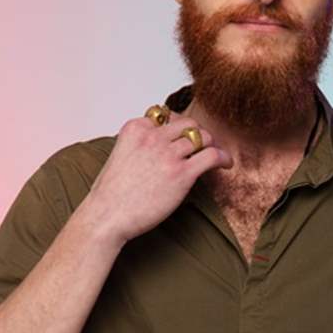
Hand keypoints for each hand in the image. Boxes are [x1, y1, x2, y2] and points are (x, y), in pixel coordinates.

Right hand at [85, 111, 232, 244]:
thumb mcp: (120, 154)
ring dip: (211, 145)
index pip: (165, 116)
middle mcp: (152, 136)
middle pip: (187, 124)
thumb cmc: (111, 193)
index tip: (181, 137)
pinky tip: (226, 164)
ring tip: (215, 155)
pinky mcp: (181, 173)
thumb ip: (140, 143)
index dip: (176, 127)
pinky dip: (223, 158)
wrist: (106, 216)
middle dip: (197, 132)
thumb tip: (161, 145)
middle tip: (202, 144)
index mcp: (135, 128)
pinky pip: (211, 156)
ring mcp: (168, 153)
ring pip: (202, 137)